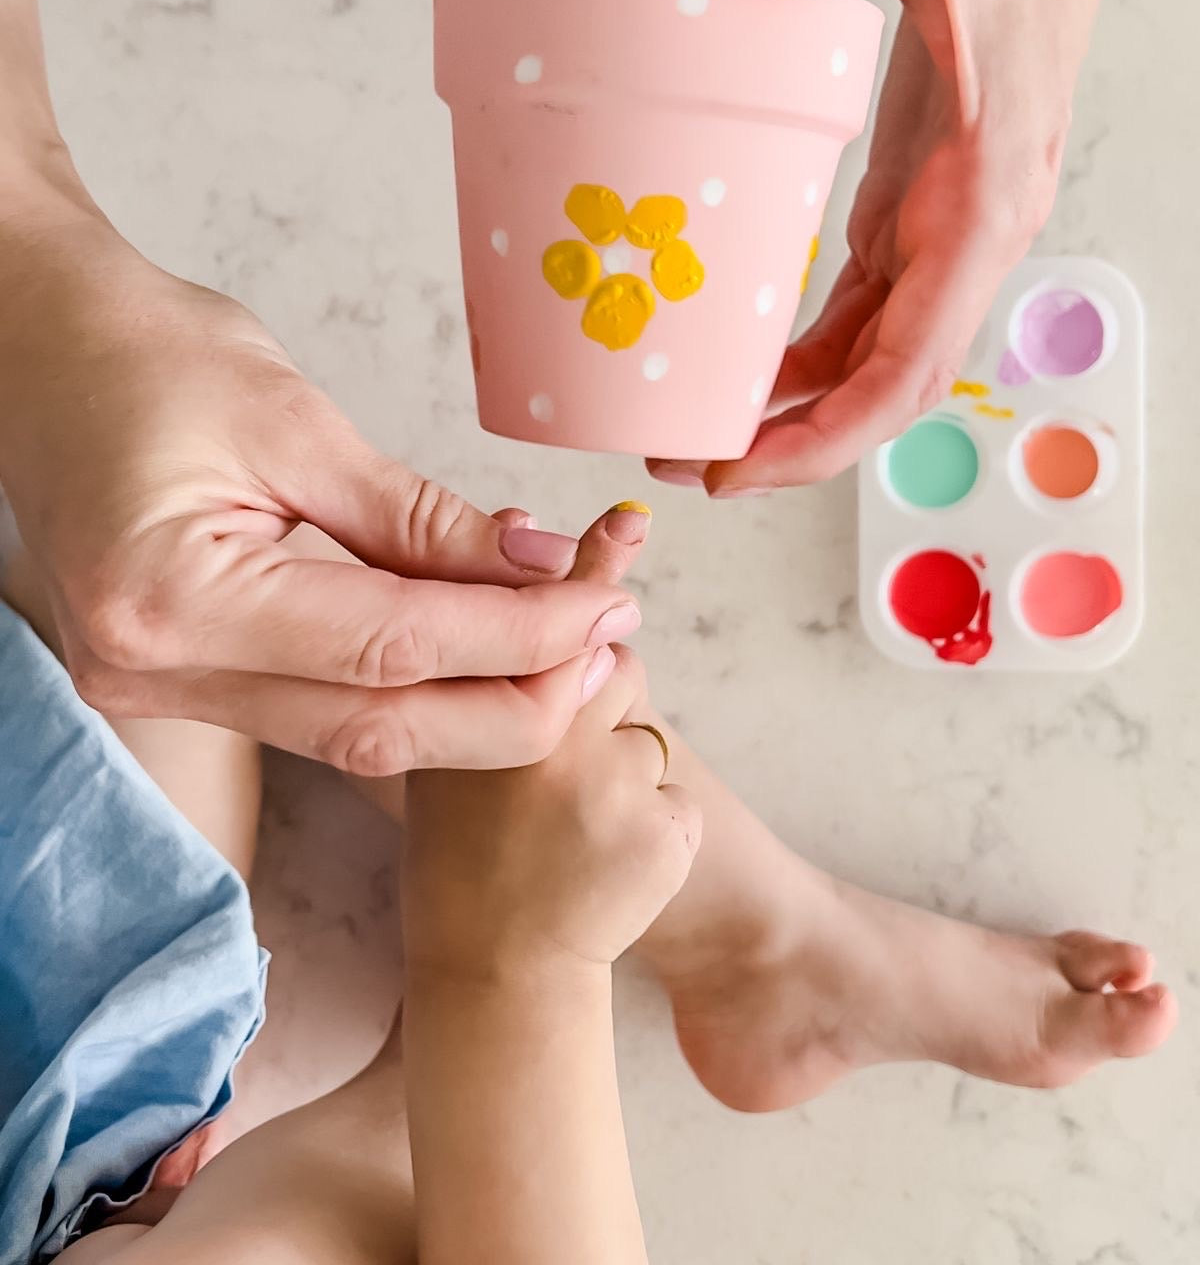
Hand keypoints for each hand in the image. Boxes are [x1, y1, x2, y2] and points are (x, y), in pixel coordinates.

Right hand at [0, 212, 639, 773]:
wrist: (38, 343)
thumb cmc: (146, 352)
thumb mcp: (296, 420)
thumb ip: (419, 517)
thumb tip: (538, 567)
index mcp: (172, 599)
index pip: (393, 647)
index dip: (519, 635)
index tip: (606, 603)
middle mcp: (153, 670)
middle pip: (380, 729)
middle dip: (514, 699)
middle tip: (611, 643)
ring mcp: (156, 687)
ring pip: (355, 736)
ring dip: (472, 701)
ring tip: (568, 647)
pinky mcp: (177, 677)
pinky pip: (317, 709)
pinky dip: (409, 686)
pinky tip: (481, 648)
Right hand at [404, 507, 699, 975]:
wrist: (497, 972)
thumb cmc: (467, 854)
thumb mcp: (448, 754)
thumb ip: (483, 662)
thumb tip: (523, 543)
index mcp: (485, 715)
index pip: (552, 623)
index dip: (595, 566)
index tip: (628, 524)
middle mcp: (544, 742)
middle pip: (618, 668)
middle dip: (602, 703)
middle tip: (556, 782)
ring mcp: (607, 790)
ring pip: (649, 740)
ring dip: (627, 776)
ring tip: (573, 836)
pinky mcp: (662, 834)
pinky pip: (676, 802)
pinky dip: (655, 831)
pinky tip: (607, 868)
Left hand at [659, 0, 1127, 491]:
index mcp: (981, 200)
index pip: (909, 365)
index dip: (828, 434)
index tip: (741, 469)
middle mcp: (971, 235)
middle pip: (885, 390)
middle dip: (793, 447)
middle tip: (685, 469)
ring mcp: (945, 230)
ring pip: (871, 361)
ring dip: (792, 412)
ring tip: (692, 434)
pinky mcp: (916, 209)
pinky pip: (860, 312)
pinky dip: (803, 355)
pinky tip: (738, 369)